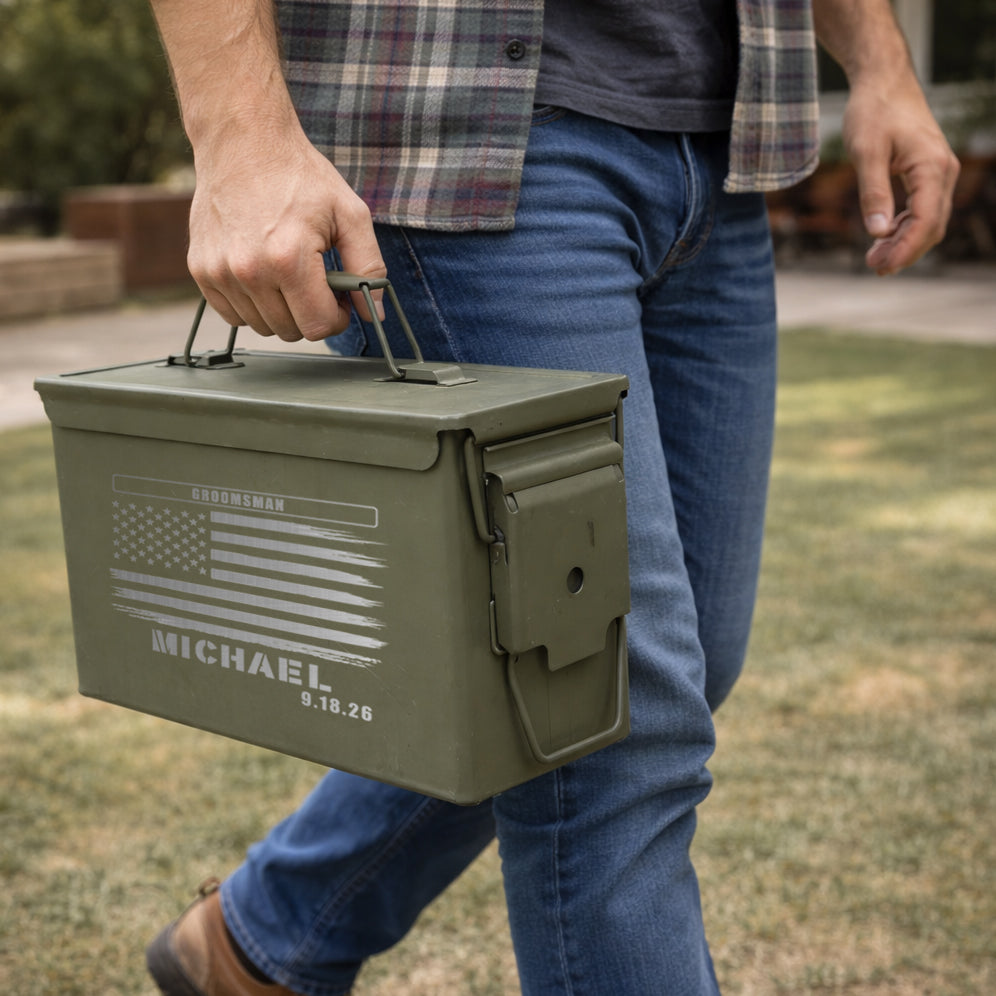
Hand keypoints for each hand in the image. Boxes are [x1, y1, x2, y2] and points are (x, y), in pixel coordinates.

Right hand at [187, 126, 385, 341]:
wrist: (243, 140)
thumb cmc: (298, 174)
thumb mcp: (350, 214)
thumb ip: (368, 266)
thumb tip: (375, 311)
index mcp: (288, 258)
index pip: (318, 326)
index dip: (336, 318)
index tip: (337, 299)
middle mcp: (249, 270)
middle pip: (290, 331)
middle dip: (310, 313)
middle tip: (316, 283)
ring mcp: (220, 272)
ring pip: (261, 326)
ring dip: (281, 310)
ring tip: (289, 274)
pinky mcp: (200, 269)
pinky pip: (232, 315)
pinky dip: (251, 305)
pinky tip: (264, 275)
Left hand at [842, 76, 959, 274]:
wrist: (883, 81)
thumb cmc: (873, 111)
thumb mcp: (866, 152)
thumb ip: (873, 193)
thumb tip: (877, 232)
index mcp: (932, 167)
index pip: (926, 220)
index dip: (905, 248)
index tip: (882, 266)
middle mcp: (943, 171)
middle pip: (932, 226)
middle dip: (905, 251)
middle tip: (874, 267)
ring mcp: (938, 172)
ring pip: (929, 220)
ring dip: (905, 242)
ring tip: (875, 259)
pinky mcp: (927, 173)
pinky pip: (922, 209)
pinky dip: (905, 227)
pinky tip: (883, 238)